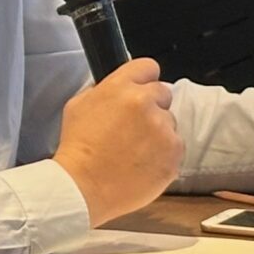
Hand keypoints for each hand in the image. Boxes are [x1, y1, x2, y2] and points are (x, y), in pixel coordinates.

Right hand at [54, 58, 181, 223]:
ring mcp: (162, 128)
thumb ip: (104, 90)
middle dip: (151, 107)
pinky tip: (143, 164)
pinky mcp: (174, 153)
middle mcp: (145, 103)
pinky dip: (163, 155)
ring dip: (158, 132)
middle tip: (134, 128)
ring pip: (169, 122)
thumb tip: (120, 87)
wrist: (83, 187)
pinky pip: (175, 146)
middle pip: (162, 93)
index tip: (140, 91)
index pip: (148, 67)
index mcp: (121, 86)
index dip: (144, 80)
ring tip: (135, 151)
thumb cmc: (78, 150)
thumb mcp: (79, 105)